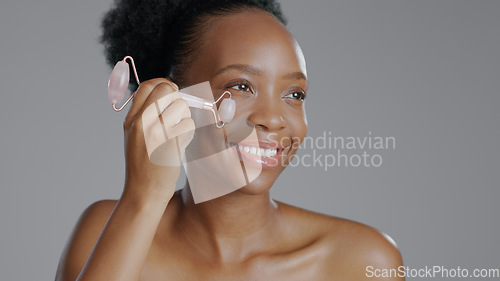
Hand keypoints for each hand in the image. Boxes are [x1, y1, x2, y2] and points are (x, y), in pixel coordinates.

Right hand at [121, 78, 194, 204]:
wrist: (143, 192)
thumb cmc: (143, 165)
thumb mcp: (134, 136)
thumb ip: (145, 115)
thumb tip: (167, 92)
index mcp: (131, 120)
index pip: (148, 86)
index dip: (163, 84)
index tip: (171, 91)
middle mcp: (141, 123)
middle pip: (167, 90)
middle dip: (178, 97)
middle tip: (178, 112)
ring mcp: (156, 132)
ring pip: (182, 106)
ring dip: (185, 117)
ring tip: (178, 132)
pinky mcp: (172, 143)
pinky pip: (189, 124)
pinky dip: (189, 133)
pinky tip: (180, 144)